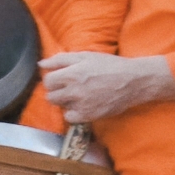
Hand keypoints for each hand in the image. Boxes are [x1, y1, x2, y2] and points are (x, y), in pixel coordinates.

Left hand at [39, 52, 174, 123]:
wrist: (132, 81)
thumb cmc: (109, 65)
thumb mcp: (86, 56)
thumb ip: (61, 59)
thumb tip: (42, 63)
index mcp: (72, 73)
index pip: (47, 81)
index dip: (53, 79)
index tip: (60, 78)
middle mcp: (74, 91)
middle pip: (50, 96)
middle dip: (56, 91)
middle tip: (68, 87)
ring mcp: (81, 105)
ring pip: (60, 107)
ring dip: (65, 101)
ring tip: (77, 95)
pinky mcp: (89, 116)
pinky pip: (70, 118)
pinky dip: (73, 113)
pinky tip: (82, 105)